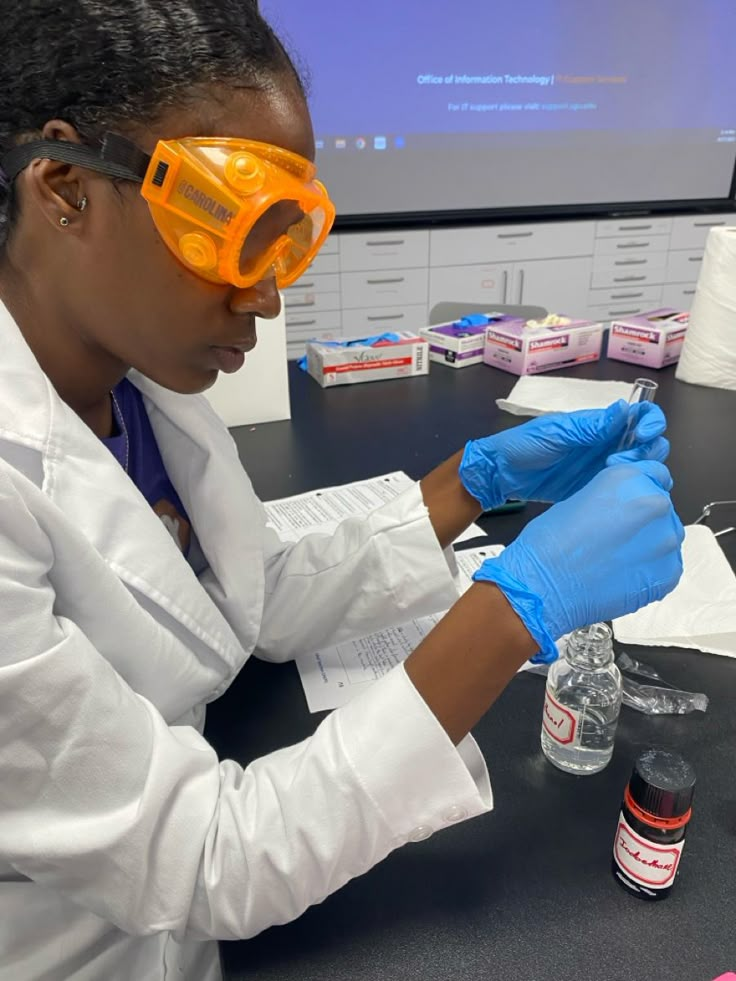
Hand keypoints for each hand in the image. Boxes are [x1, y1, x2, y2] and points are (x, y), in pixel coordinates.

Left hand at [458, 401, 667, 510]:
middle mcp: (608, 444)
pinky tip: (621, 494)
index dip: (651, 422)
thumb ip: (590, 426)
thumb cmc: (524, 445)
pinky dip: (632, 491)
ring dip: (643, 471)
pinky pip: (624, 489)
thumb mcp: (557, 433)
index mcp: (600, 425)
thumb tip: (623, 410)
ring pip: (643, 467)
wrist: (502, 474)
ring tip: (615, 476)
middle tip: (621, 462)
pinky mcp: (596, 489)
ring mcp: (603, 468)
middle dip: (649, 451)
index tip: (644, 435)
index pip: (641, 416)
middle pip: (650, 444)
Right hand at [472, 460, 683, 661]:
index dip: (641, 489)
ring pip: (666, 538)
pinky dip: (649, 572)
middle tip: (614, 538)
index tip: (632, 503)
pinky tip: (622, 575)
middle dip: (643, 520)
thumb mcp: (579, 499)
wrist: (545, 588)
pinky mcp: (668, 574)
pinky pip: (667, 567)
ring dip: (648, 546)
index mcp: (629, 479)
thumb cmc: (549, 545)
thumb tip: (625, 508)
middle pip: (660, 508)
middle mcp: (654, 503)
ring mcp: (666, 541)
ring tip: (616, 560)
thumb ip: (613, 498)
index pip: (655, 474)